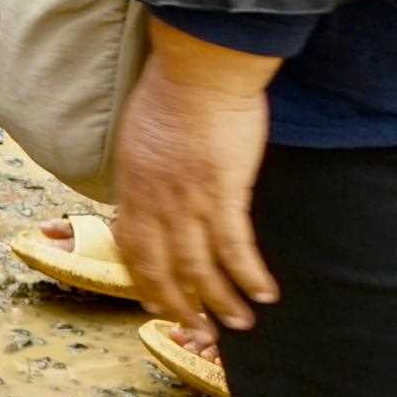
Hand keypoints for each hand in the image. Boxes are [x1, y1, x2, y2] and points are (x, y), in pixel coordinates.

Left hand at [113, 26, 280, 335]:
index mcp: (133, 184)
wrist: (199, 67)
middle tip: (202, 329)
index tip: (156, 303)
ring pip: (201, 267)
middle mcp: (154, 200)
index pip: (131, 246)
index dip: (144, 279)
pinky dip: (249, 276)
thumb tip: (154, 191)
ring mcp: (188, 199)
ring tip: (240, 322)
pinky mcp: (223, 192)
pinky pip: (236, 248)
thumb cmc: (174, 90)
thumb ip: (146, 171)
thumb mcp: (141, 134)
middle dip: (182, 304)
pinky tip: (265, 292)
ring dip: (221, 301)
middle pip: (163, 267)